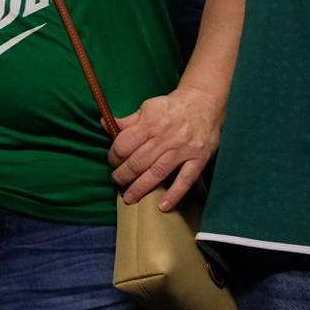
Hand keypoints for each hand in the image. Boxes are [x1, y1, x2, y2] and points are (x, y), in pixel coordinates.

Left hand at [108, 87, 223, 210]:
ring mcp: (182, 150)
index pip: (124, 145)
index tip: (113, 161)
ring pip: (157, 173)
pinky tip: (163, 207)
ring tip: (129, 198)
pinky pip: (185, 180)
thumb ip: (128, 121)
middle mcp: (165, 137)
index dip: (114, 156)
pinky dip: (174, 195)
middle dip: (123, 175)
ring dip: (140, 188)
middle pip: (138, 162)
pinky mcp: (198, 159)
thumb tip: (105, 124)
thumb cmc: (172, 107)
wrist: (204, 102)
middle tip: (117, 181)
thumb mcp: (147, 107)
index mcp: (149, 123)